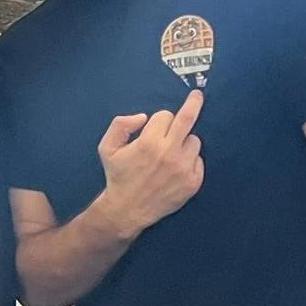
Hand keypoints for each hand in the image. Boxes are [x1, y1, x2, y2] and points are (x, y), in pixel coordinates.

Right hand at [94, 88, 203, 237]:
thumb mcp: (107, 147)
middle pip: (188, 118)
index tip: (154, 128)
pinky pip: (199, 160)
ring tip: (170, 155)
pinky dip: (189, 161)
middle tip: (198, 96)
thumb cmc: (118, 176)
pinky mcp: (193, 181)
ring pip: (194, 140)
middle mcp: (169, 153)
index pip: (164, 116)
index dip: (157, 121)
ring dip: (184, 143)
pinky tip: (176, 169)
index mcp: (148, 143)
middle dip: (193, 103)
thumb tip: (143, 117)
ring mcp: (183, 168)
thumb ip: (120, 124)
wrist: (127, 210)